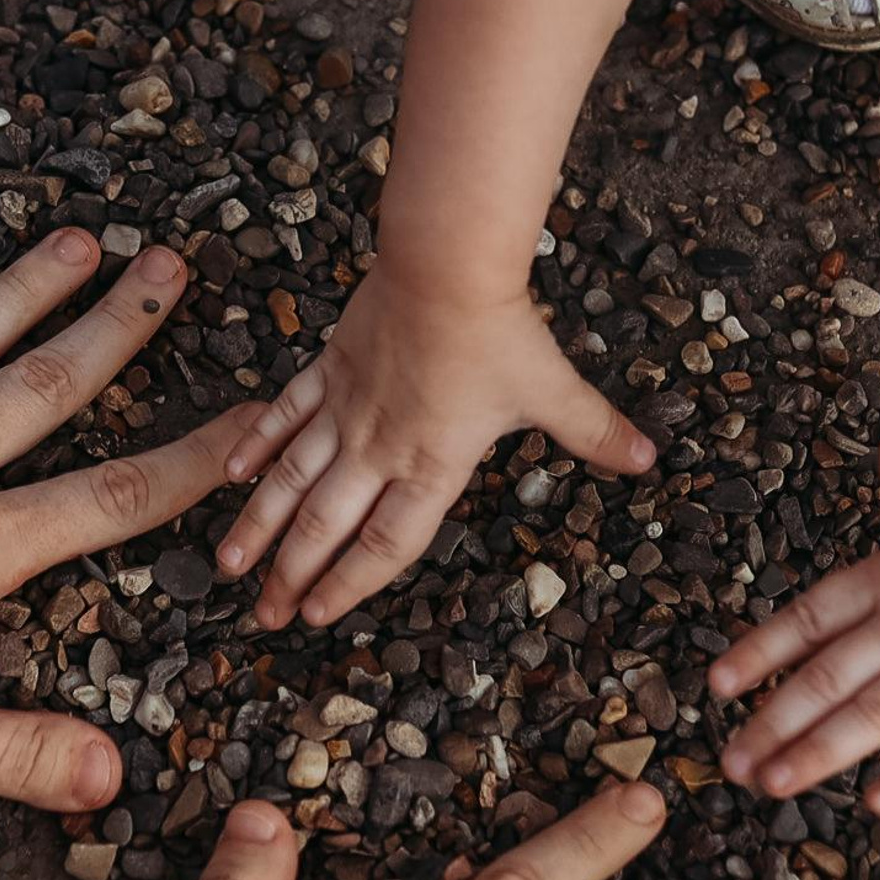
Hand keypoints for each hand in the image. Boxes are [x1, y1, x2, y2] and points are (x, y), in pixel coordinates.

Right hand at [217, 262, 654, 628]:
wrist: (444, 265)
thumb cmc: (498, 329)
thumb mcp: (554, 389)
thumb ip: (595, 431)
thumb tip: (649, 458)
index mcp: (431, 464)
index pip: (385, 542)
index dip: (350, 583)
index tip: (319, 614)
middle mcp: (379, 447)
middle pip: (326, 524)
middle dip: (292, 574)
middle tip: (264, 614)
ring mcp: (347, 408)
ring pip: (292, 478)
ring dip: (259, 523)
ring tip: (230, 563)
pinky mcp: (330, 368)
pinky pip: (286, 414)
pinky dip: (257, 443)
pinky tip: (231, 472)